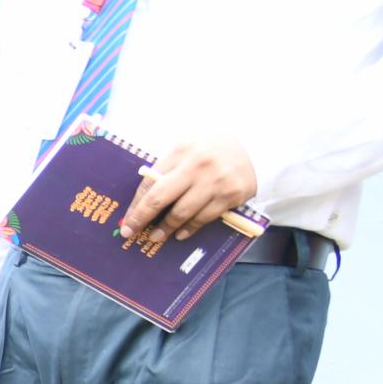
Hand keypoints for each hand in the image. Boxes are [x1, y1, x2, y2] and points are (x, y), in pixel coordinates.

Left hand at [121, 136, 257, 244]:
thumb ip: (167, 170)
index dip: (136, 205)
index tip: (127, 221)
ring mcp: (216, 181)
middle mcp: (197, 165)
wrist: (255, 146)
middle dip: (142, 219)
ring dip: (166, 228)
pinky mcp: (231, 194)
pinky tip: (180, 233)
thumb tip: (141, 202)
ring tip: (156, 237)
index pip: (150, 183)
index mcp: (181, 151)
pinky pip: (204, 218)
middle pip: (161, 199)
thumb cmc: (211, 150)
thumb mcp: (187, 150)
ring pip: (182, 212)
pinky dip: (190, 228)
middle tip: (132, 233)